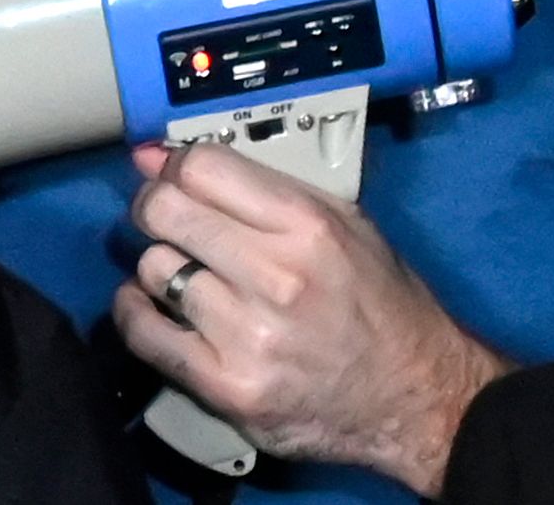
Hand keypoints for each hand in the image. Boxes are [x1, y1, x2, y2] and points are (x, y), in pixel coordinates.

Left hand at [111, 140, 507, 495]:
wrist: (417, 397)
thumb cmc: (380, 303)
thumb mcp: (344, 222)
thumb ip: (259, 186)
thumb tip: (165, 155)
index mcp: (307, 225)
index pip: (201, 168)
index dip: (173, 166)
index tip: (170, 176)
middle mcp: (276, 277)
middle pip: (166, 212)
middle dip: (155, 207)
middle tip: (166, 219)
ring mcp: (249, 336)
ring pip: (154, 269)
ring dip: (161, 266)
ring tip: (188, 274)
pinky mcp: (228, 388)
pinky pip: (145, 335)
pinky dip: (136, 314)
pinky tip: (153, 308)